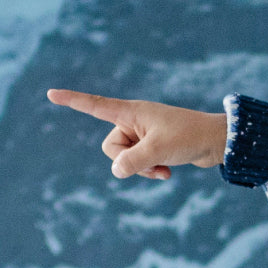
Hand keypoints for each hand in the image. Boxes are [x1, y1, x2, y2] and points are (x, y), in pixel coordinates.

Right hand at [46, 90, 227, 179]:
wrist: (217, 142)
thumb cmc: (189, 137)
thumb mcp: (158, 151)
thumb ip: (133, 162)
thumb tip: (116, 172)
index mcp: (131, 111)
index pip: (95, 105)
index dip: (73, 101)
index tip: (51, 94)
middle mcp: (133, 120)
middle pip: (110, 147)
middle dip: (126, 160)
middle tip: (151, 160)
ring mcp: (143, 135)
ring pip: (125, 159)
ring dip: (142, 169)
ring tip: (163, 168)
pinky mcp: (153, 147)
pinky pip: (139, 163)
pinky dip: (151, 170)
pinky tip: (168, 173)